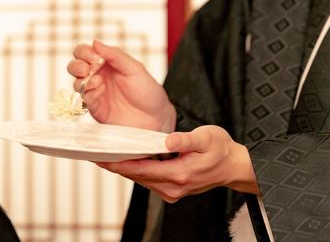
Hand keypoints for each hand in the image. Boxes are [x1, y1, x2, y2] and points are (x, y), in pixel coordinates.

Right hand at [67, 40, 174, 131]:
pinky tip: (100, 90)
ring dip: (82, 79)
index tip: (94, 57)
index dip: (84, 52)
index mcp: (106, 63)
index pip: (85, 52)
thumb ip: (115, 55)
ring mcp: (96, 93)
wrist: (156, 118)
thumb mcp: (135, 68)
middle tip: (87, 68)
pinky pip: (84, 99)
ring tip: (97, 80)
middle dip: (77, 65)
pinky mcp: (96, 109)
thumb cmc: (148, 91)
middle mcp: (98, 76)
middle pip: (75, 66)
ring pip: (75, 82)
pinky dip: (89, 93)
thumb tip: (95, 42)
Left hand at [96, 125, 258, 201]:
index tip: (102, 158)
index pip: (141, 170)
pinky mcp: (174, 189)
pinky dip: (137, 171)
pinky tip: (127, 160)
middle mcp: (173, 187)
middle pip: (137, 176)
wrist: (234, 166)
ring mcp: (173, 191)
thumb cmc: (220, 149)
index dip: (120, 164)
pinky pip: (149, 180)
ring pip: (142, 179)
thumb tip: (168, 140)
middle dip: (117, 166)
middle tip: (95, 155)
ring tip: (106, 157)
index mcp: (179, 174)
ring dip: (125, 169)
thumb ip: (186, 140)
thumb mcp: (206, 138)